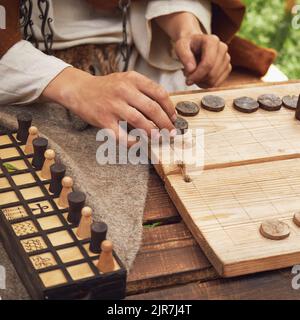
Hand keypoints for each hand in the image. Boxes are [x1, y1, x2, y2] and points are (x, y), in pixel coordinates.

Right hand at [42, 68, 175, 143]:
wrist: (80, 90)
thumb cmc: (107, 87)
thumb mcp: (126, 80)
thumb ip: (144, 90)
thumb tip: (164, 109)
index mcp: (133, 79)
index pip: (159, 93)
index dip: (170, 108)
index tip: (174, 118)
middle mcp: (124, 90)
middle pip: (152, 109)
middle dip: (166, 123)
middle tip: (171, 132)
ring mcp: (113, 106)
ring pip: (140, 122)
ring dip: (153, 133)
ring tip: (160, 138)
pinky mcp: (104, 120)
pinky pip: (122, 135)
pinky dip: (133, 142)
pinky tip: (139, 143)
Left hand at [174, 34, 231, 87]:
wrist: (194, 45)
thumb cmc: (187, 46)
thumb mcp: (180, 47)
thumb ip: (184, 56)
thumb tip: (191, 70)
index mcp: (212, 41)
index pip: (208, 64)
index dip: (197, 75)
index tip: (188, 81)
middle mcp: (222, 48)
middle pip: (212, 74)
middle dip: (198, 80)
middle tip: (189, 78)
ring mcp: (226, 58)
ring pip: (215, 80)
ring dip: (202, 82)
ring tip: (194, 76)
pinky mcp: (227, 68)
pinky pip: (217, 83)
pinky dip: (207, 84)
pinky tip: (200, 78)